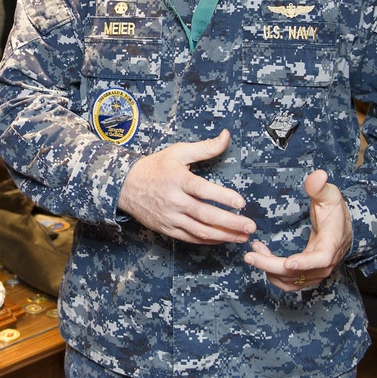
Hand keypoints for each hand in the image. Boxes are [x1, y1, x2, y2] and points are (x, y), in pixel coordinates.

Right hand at [117, 129, 251, 243]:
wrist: (126, 186)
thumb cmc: (155, 167)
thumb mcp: (178, 152)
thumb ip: (205, 147)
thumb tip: (226, 136)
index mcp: (178, 180)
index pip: (202, 190)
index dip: (222, 197)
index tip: (241, 202)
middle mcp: (174, 200)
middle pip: (205, 215)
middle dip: (230, 223)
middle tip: (250, 226)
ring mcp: (170, 217)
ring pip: (200, 231)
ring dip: (224, 236)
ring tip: (242, 237)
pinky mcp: (167, 228)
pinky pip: (190, 238)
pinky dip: (208, 241)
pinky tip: (222, 239)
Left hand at [244, 169, 352, 290]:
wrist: (343, 229)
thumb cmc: (335, 211)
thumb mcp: (330, 196)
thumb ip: (320, 187)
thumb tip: (317, 175)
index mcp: (331, 244)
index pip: (321, 259)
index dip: (305, 263)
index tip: (288, 263)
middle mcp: (325, 264)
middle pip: (298, 273)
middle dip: (271, 266)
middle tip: (249, 256)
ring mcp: (316, 272)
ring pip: (290, 280)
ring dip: (269, 269)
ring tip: (254, 251)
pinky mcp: (307, 276)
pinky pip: (288, 282)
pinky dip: (273, 274)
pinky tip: (262, 258)